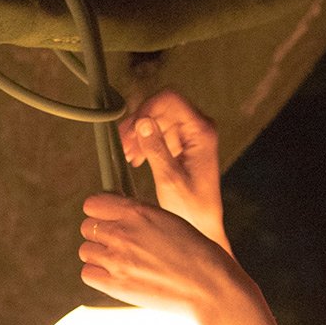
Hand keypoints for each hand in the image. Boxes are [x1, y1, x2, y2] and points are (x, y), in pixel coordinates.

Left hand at [79, 192, 242, 317]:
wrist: (209, 287)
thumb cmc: (196, 253)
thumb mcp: (168, 220)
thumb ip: (139, 216)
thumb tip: (117, 215)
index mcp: (137, 212)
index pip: (93, 204)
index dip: (100, 211)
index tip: (108, 219)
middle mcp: (123, 233)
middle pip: (87, 227)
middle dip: (100, 233)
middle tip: (118, 244)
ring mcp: (117, 260)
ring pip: (85, 250)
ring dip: (98, 255)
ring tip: (120, 261)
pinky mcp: (115, 285)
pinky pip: (87, 273)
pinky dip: (97, 274)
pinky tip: (116, 276)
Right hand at [119, 91, 228, 249]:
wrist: (203, 225)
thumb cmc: (191, 208)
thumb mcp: (169, 179)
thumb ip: (156, 148)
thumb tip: (142, 122)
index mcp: (201, 131)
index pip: (170, 99)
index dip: (146, 108)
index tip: (130, 129)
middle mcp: (199, 128)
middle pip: (162, 107)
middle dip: (139, 123)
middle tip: (123, 145)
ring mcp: (192, 136)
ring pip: (158, 119)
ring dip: (139, 134)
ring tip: (127, 155)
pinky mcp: (184, 145)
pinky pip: (160, 133)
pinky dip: (145, 142)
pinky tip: (135, 159)